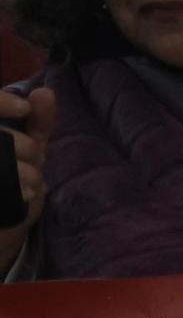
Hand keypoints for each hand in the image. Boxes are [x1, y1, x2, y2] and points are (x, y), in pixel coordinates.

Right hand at [0, 87, 55, 269]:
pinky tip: (23, 197)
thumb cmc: (14, 181)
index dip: (2, 102)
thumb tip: (45, 92)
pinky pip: (11, 183)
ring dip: (29, 174)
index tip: (24, 107)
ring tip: (24, 186)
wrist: (3, 225)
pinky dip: (24, 190)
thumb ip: (37, 121)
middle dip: (27, 150)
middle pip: (7, 137)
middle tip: (27, 164)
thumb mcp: (29, 148)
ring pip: (10, 159)